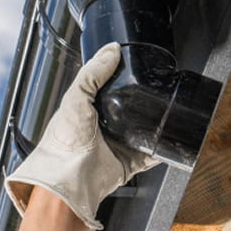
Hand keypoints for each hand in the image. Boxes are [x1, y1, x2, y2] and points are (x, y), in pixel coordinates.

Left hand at [6, 43, 158, 230]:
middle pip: (129, 108)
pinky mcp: (128, 163)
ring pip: (142, 130)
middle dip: (142, 101)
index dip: (120, 75)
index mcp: (87, 109)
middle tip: (155, 87)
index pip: (107, 87)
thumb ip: (93, 72)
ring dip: (154, 124)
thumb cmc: (63, 143)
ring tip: (166, 110)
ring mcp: (117, 145)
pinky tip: (167, 139)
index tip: (135, 64)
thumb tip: (111, 51)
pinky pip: (150, 154)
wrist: (70, 179)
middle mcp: (102, 127)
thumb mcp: (75, 96)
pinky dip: (160, 149)